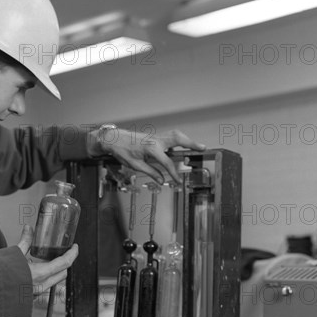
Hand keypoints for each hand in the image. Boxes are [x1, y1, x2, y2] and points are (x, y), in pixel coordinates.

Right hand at [16, 225, 78, 296]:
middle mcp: (42, 285)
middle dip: (65, 263)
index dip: (73, 254)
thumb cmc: (0, 275)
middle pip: (63, 273)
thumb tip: (29, 228)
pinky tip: (36, 271)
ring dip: (55, 271)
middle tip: (62, 253)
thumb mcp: (14, 254)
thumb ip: (25, 241)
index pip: (65, 263)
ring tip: (48, 261)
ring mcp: (37, 294)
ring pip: (54, 281)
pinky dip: (45, 278)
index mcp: (41, 273)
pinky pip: (44, 286)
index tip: (74, 247)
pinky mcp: (30, 297)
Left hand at [90, 127, 205, 184]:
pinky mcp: (154, 137)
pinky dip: (179, 141)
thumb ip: (151, 172)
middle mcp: (156, 140)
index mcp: (151, 149)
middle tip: (203, 148)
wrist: (113, 139)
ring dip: (187, 140)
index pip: (167, 163)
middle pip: (178, 139)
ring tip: (198, 146)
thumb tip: (162, 180)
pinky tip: (183, 147)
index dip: (174, 173)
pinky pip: (170, 137)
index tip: (178, 181)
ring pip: (175, 136)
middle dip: (192, 143)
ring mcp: (156, 137)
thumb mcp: (135, 166)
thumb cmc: (122, 151)